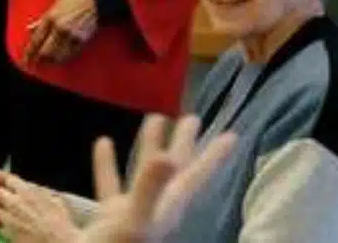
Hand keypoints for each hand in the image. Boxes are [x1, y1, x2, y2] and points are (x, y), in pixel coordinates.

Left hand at [0, 175, 75, 242]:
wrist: (61, 242)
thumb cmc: (62, 221)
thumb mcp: (54, 199)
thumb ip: (38, 192)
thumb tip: (30, 187)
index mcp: (27, 193)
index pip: (8, 180)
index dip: (10, 184)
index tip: (14, 188)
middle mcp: (16, 204)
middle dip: (2, 196)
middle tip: (10, 201)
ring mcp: (11, 220)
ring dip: (2, 212)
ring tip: (11, 216)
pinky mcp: (10, 235)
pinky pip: (0, 227)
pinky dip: (4, 227)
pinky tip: (13, 228)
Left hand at [24, 0, 97, 63]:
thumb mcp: (54, 5)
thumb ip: (41, 19)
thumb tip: (30, 29)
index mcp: (50, 17)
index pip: (36, 40)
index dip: (29, 52)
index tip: (26, 59)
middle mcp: (60, 28)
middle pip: (45, 52)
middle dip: (39, 59)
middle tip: (36, 62)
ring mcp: (72, 35)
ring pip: (58, 56)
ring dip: (51, 61)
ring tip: (48, 61)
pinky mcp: (83, 40)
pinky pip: (70, 55)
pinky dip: (63, 58)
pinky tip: (60, 57)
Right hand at [83, 115, 235, 242]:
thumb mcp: (136, 218)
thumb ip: (150, 188)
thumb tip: (166, 157)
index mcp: (169, 205)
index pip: (195, 175)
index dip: (214, 156)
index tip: (233, 135)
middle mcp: (157, 207)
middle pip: (176, 169)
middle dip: (184, 144)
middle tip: (193, 118)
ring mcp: (134, 213)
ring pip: (144, 173)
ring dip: (148, 147)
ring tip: (153, 118)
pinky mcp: (110, 219)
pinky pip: (110, 184)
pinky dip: (107, 163)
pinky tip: (104, 142)